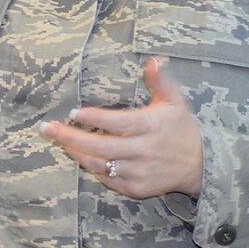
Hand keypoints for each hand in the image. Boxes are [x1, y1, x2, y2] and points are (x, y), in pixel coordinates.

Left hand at [40, 57, 202, 198]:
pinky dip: (91, 168)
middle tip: (47, 128)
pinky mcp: (136, 188)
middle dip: (70, 138)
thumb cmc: (181, 128)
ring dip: (76, 153)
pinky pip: (107, 179)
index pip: (118, 123)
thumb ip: (159, 81)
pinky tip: (79, 156)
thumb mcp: (174, 102)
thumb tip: (153, 60)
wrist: (201, 166)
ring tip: (59, 140)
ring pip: (100, 165)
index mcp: (152, 127)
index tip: (74, 113)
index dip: (95, 119)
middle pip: (101, 147)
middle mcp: (144, 151)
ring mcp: (139, 172)